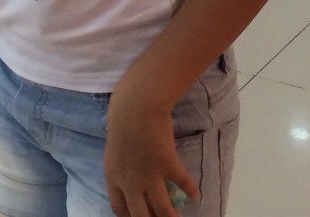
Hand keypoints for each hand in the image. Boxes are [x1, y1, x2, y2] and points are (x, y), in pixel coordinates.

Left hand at [104, 85, 197, 216]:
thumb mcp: (115, 148)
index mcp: (113, 176)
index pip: (119, 209)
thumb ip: (121, 166)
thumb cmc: (122, 118)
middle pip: (140, 216)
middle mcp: (130, 182)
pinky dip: (191, 190)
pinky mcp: (167, 165)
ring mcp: (149, 175)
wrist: (137, 103)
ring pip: (162, 209)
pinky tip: (196, 195)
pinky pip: (183, 183)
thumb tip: (130, 177)